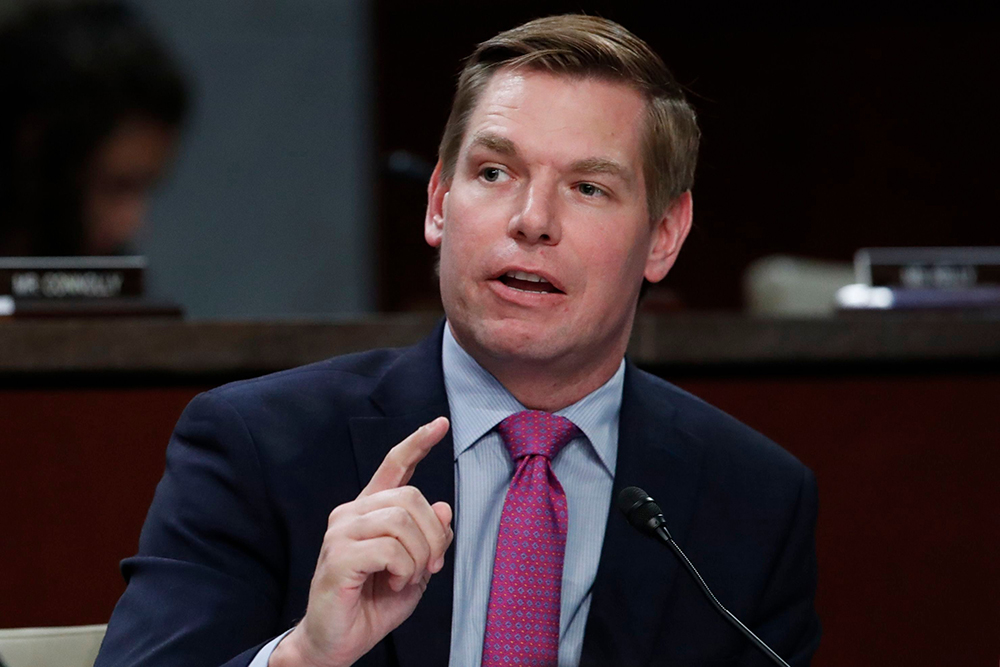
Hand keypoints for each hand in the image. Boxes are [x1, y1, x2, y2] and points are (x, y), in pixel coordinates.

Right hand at [270, 417, 452, 666]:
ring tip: (407, 577)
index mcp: (370, 511)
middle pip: (411, 498)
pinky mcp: (338, 555)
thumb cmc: (374, 603)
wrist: (338, 641)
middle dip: (433, 535)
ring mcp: (341, 532)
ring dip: (418, 556)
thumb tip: (442, 509)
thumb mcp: (416, 568)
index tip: (441, 424)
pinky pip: (390, 548)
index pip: (395, 466)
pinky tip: (393, 582)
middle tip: (430, 567)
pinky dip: (404, 569)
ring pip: (402, 521)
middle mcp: (352, 513)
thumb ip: (430, 537)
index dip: (418, 442)